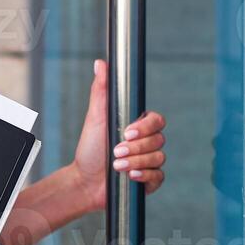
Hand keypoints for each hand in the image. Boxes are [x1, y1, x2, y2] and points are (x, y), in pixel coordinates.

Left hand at [72, 59, 167, 211]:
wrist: (85, 181)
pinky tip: (130, 176)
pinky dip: (145, 176)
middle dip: (136, 147)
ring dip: (136, 162)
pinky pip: (158, 176)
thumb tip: (100, 64)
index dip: (145, 127)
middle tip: (116, 150)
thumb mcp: (95, 118)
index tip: (127, 132)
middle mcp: (147, 142)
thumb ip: (101, 90)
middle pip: (159, 139)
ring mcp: (150, 161)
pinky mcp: (150, 180)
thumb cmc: (90, 148)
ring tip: (117, 165)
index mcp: (138, 125)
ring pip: (158, 158)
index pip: (156, 120)